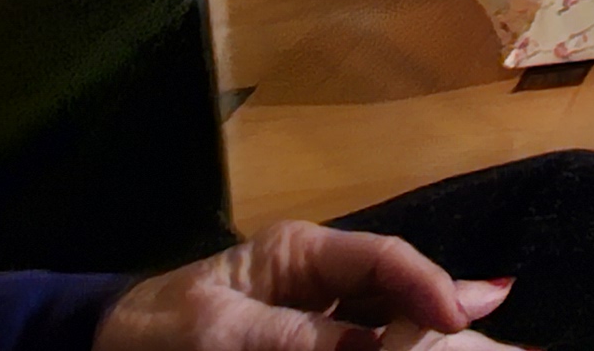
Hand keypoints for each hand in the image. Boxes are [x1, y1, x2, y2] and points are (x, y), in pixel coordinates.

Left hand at [92, 220, 511, 350]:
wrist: (99, 348)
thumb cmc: (152, 331)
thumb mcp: (220, 333)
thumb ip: (296, 339)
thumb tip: (375, 346)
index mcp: (299, 252)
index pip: (382, 260)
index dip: (429, 286)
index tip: (462, 318)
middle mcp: (316, 278)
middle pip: (395, 290)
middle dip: (439, 307)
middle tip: (493, 326)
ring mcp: (312, 314)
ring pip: (383, 321)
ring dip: (415, 329)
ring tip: (475, 335)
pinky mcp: (302, 343)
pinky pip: (355, 342)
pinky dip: (386, 343)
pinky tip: (420, 342)